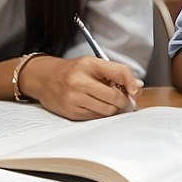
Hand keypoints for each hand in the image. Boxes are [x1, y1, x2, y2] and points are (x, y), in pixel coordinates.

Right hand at [20, 55, 141, 120]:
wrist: (44, 79)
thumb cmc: (71, 71)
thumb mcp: (91, 64)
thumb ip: (114, 73)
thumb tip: (137, 86)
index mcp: (88, 64)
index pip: (119, 73)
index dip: (131, 83)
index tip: (135, 91)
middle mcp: (80, 81)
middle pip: (115, 97)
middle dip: (125, 101)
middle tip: (126, 101)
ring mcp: (74, 98)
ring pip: (107, 110)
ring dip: (114, 109)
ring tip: (112, 103)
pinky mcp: (72, 112)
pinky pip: (96, 117)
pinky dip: (101, 113)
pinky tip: (98, 106)